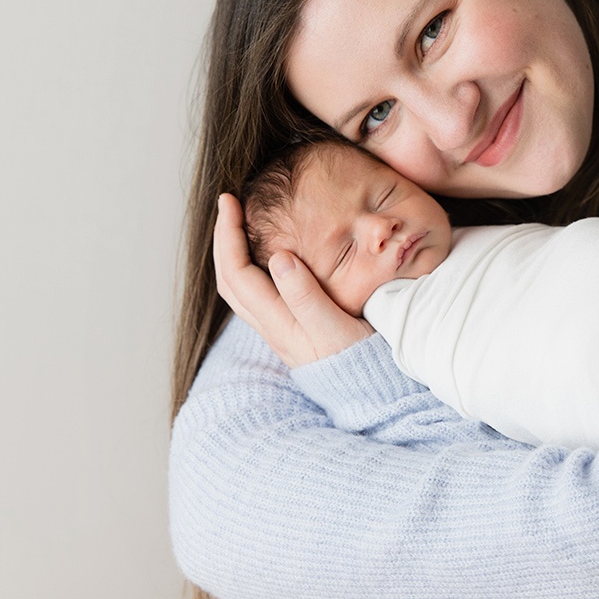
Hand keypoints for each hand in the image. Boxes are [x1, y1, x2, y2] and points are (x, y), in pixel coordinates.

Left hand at [213, 193, 373, 366]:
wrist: (374, 398)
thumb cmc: (362, 363)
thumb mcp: (338, 330)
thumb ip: (307, 297)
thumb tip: (279, 257)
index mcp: (279, 322)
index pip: (237, 272)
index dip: (227, 234)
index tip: (230, 201)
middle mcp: (272, 329)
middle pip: (229, 280)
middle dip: (223, 238)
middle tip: (229, 203)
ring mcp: (281, 332)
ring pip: (240, 290)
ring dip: (233, 253)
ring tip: (240, 224)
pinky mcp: (293, 332)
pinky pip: (257, 295)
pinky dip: (251, 267)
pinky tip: (268, 255)